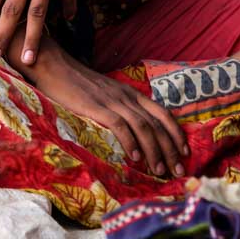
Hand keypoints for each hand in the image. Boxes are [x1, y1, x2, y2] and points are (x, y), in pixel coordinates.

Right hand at [29, 46, 187, 176]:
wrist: (55, 67)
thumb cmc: (77, 84)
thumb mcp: (106, 94)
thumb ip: (119, 108)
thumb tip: (131, 131)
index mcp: (130, 93)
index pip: (162, 113)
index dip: (176, 133)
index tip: (184, 152)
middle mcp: (126, 97)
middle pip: (156, 124)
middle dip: (170, 149)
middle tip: (177, 171)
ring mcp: (112, 101)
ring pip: (142, 126)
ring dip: (154, 150)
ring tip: (159, 171)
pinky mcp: (96, 107)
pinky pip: (119, 125)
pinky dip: (130, 141)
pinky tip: (135, 157)